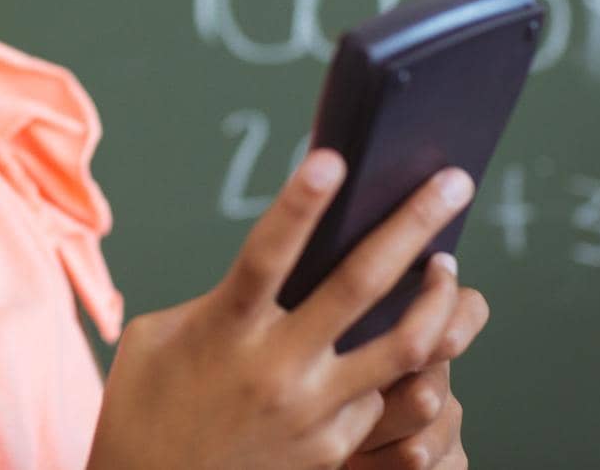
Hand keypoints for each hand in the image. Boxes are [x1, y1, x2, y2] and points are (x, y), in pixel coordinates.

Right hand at [85, 150, 474, 469]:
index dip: (299, 204)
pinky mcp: (333, 447)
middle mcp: (275, 368)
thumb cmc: (145, 405)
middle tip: (454, 182)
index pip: (268, 254)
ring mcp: (312, 412)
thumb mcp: (159, 338)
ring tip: (448, 265)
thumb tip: (277, 271)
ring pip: (403, 348)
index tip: (335, 159)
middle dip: (413, 225)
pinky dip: (394, 362)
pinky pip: (380, 396)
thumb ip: (218, 300)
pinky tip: (398, 340)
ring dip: (435, 298)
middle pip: (360, 286)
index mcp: (223, 330)